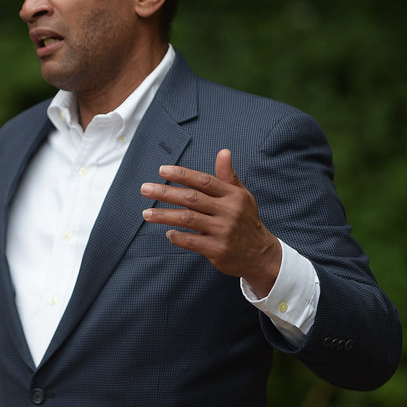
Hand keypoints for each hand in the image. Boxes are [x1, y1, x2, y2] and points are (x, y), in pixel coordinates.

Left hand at [140, 149, 281, 296]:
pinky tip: (168, 233)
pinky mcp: (218, 250)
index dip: (182, 175)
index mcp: (233, 195)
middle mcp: (229, 211)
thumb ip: (228, 176)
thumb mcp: (241, 196)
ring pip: (188, 219)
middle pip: (191, 198)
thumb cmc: (246, 220)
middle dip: (165, 193)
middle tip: (144, 189)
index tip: (162, 170)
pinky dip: (177, 237)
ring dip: (164, 215)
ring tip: (146, 214)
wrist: (261, 255)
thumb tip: (224, 151)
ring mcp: (223, 231)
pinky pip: (191, 241)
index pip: (203, 181)